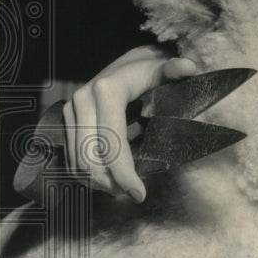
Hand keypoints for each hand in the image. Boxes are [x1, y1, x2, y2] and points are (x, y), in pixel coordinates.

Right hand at [62, 46, 197, 201]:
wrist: (127, 62)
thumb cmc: (149, 70)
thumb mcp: (162, 69)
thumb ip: (174, 70)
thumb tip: (190, 67)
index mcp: (106, 90)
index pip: (111, 141)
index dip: (123, 171)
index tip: (140, 194)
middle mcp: (82, 100)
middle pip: (89, 156)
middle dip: (110, 182)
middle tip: (135, 194)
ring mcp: (71, 110)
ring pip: (77, 160)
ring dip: (99, 182)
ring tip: (124, 190)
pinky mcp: (67, 120)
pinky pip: (71, 156)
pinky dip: (88, 174)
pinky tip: (109, 180)